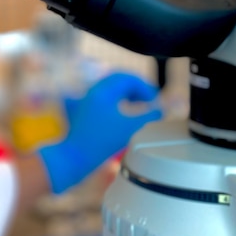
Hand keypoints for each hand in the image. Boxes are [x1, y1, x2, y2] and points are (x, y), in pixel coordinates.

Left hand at [38, 72, 161, 193]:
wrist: (75, 157)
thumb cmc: (101, 142)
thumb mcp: (129, 128)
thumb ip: (148, 116)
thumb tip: (160, 109)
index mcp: (103, 91)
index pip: (127, 78)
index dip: (144, 86)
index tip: (154, 98)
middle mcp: (94, 91)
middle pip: (119, 80)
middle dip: (136, 88)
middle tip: (149, 99)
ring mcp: (88, 100)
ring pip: (111, 88)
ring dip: (127, 93)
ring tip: (139, 104)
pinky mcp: (85, 110)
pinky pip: (105, 97)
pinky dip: (118, 100)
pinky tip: (124, 111)